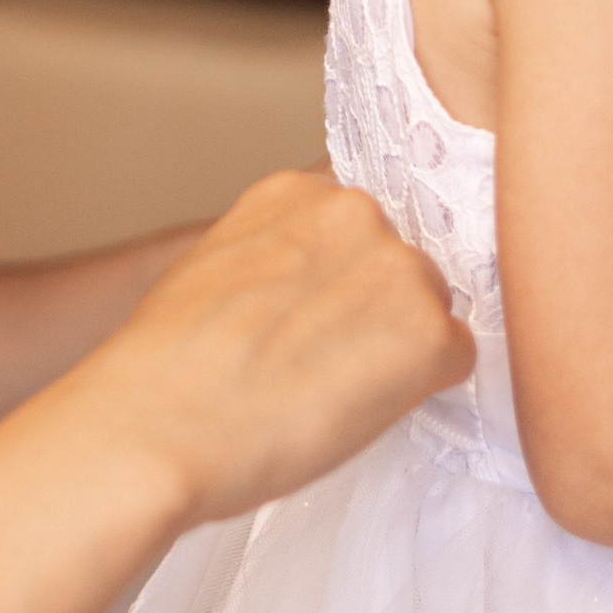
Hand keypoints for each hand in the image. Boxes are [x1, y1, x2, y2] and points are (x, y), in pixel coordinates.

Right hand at [54, 170, 472, 526]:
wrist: (158, 421)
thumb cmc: (169, 365)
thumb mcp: (217, 269)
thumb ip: (280, 259)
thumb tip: (314, 295)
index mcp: (295, 191)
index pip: (357, 232)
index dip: (342, 286)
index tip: (314, 321)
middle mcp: (354, 211)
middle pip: (402, 266)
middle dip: (376, 315)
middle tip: (320, 364)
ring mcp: (397, 267)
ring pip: (432, 312)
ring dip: (401, 351)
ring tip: (331, 390)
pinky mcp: (429, 332)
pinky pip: (455, 362)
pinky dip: (420, 391)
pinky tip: (355, 409)